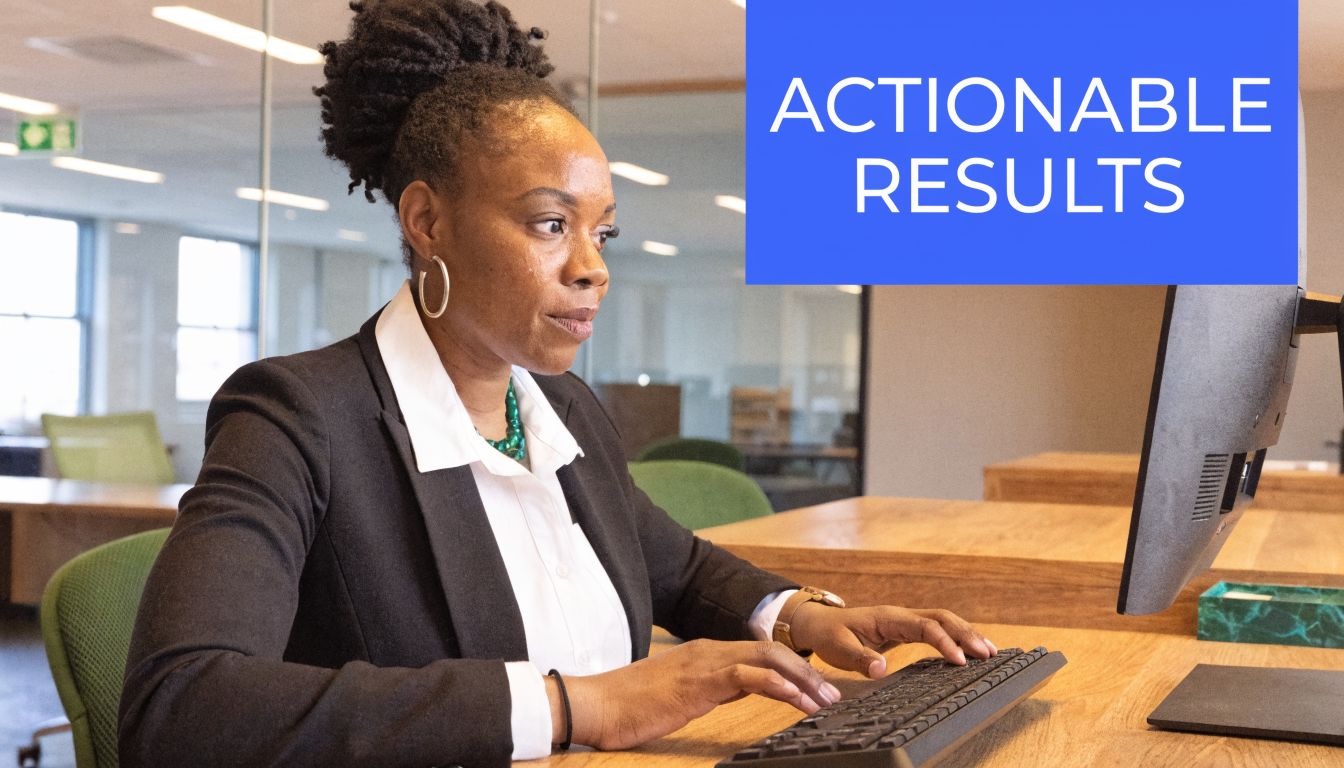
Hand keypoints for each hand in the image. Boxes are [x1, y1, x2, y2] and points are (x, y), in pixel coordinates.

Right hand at [554, 638, 843, 750]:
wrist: (594, 704)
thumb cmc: (629, 706)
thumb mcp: (679, 695)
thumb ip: (709, 688)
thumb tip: (737, 691)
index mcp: (705, 654)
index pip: (760, 652)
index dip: (794, 668)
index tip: (817, 690)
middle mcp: (709, 651)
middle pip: (773, 651)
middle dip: (808, 672)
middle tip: (832, 696)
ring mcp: (704, 663)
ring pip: (768, 659)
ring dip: (802, 679)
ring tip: (825, 701)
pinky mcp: (698, 682)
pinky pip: (747, 677)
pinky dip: (777, 685)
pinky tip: (795, 700)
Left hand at [787, 603, 996, 678]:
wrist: (819, 623)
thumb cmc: (829, 635)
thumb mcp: (839, 649)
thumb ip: (860, 658)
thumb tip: (881, 669)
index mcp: (888, 617)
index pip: (925, 626)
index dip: (944, 642)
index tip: (960, 661)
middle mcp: (901, 615)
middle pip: (942, 618)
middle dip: (967, 634)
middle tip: (989, 654)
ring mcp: (905, 620)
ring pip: (943, 621)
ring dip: (967, 633)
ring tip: (991, 651)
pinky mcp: (906, 629)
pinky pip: (936, 629)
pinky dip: (956, 637)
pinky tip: (969, 650)